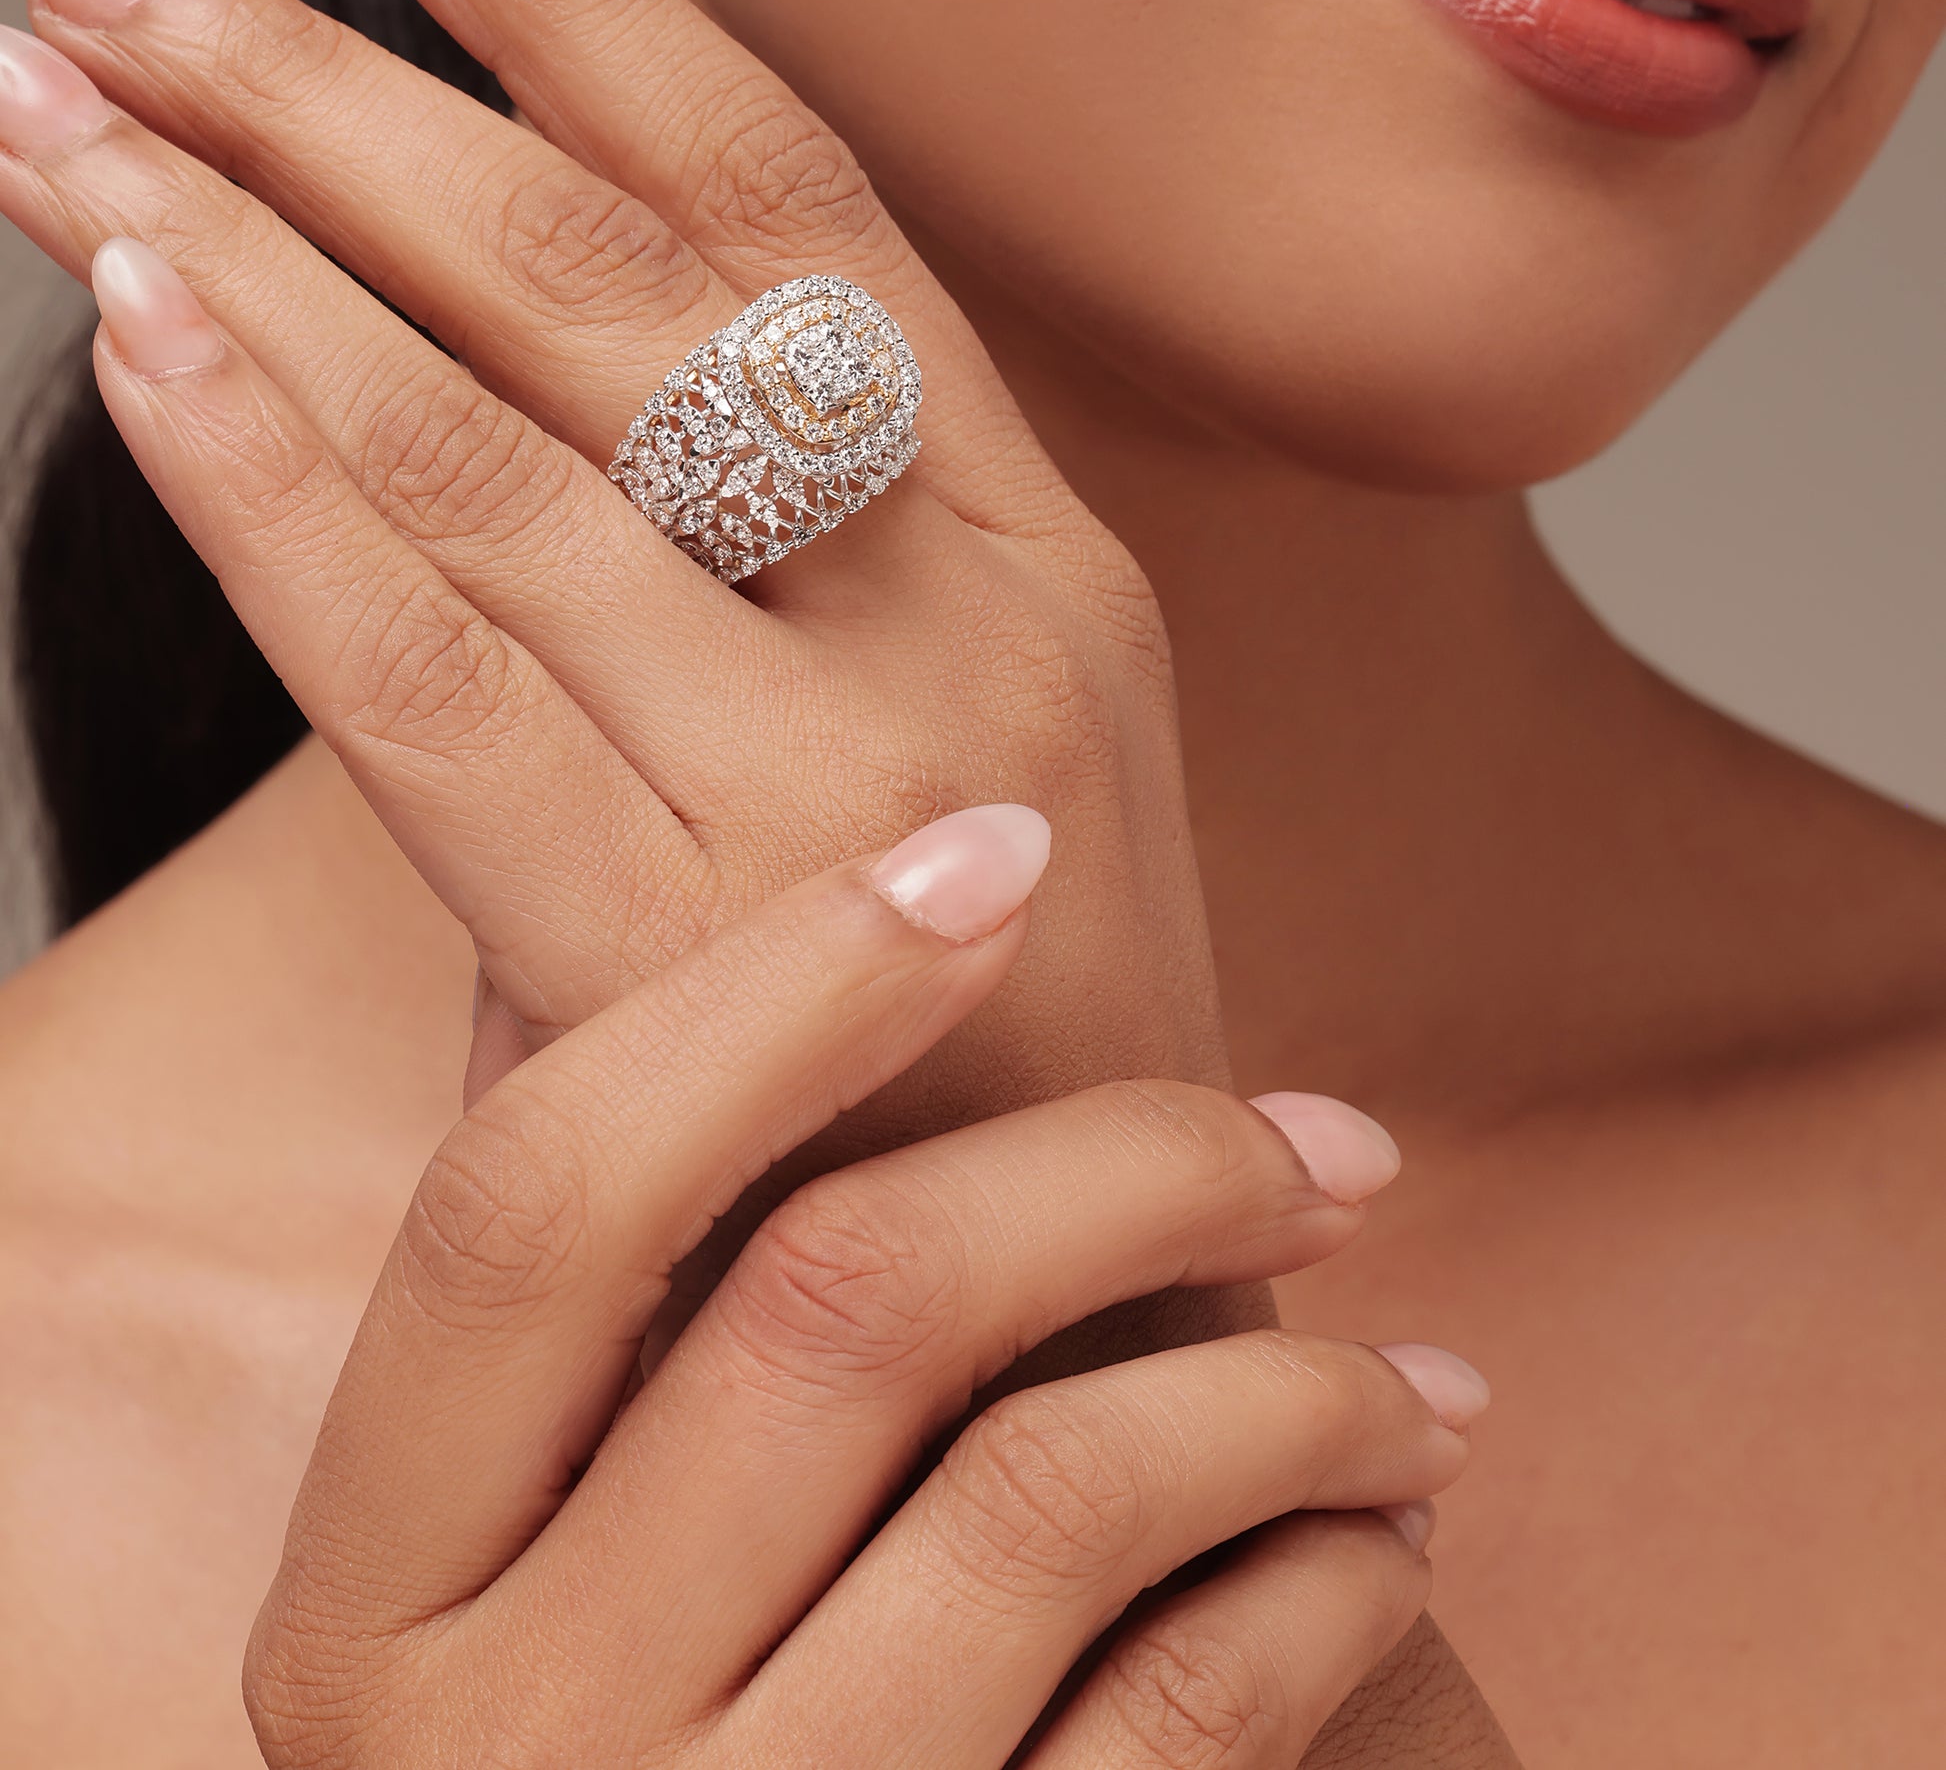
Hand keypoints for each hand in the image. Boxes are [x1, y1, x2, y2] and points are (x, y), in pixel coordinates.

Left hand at [2, 0, 1517, 1753]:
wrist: (1115, 1397)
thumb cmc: (985, 1050)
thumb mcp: (954, 751)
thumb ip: (790, 556)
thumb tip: (496, 341)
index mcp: (1035, 529)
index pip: (790, 184)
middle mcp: (972, 610)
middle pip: (604, 271)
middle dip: (321, 87)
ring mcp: (858, 783)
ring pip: (499, 443)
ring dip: (242, 250)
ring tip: (38, 107)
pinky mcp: (714, 965)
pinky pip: (440, 683)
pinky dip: (274, 500)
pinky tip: (127, 343)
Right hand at [246, 804, 1479, 1769]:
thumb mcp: (488, 1593)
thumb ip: (564, 1317)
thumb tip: (717, 941)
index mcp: (365, 1602)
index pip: (538, 1195)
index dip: (772, 982)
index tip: (996, 850)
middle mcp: (503, 1752)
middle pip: (847, 1305)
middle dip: (1140, 1164)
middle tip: (1332, 1146)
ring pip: (1050, 1494)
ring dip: (1293, 1392)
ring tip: (1416, 1376)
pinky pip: (1184, 1721)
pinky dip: (1323, 1590)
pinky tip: (1380, 1540)